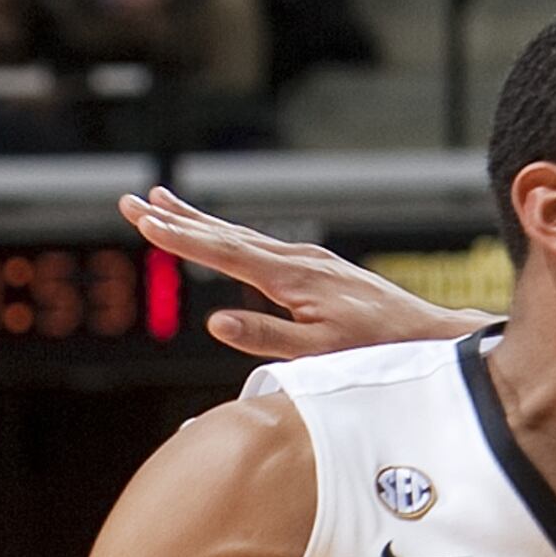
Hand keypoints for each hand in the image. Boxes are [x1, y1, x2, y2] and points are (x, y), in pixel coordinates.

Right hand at [119, 189, 472, 362]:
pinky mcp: (316, 267)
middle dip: (174, 218)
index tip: (143, 221)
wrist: (425, 333)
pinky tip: (218, 233)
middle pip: (223, 234)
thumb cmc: (376, 349)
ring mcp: (306, 260)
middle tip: (130, 202)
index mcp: (291, 278)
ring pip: (239, 235)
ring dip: (197, 220)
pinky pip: (259, 246)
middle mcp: (296, 259)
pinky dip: (228, 235)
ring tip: (161, 202)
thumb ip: (266, 338)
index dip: (180, 238)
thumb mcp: (319, 354)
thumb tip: (217, 323)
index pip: (223, 253)